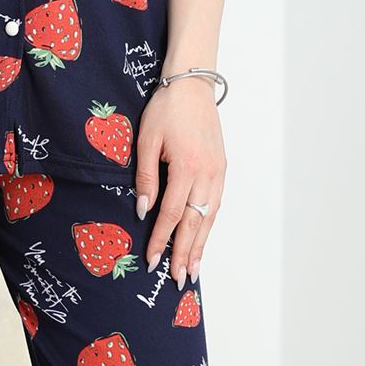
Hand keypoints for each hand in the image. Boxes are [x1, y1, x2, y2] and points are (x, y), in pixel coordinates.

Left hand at [133, 77, 225, 283]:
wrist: (193, 85)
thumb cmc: (166, 109)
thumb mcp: (147, 140)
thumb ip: (145, 177)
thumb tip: (143, 210)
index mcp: (186, 167)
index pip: (171, 214)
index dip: (161, 240)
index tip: (151, 260)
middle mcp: (207, 174)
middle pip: (195, 223)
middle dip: (185, 253)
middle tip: (179, 279)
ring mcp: (218, 173)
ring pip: (209, 218)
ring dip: (201, 246)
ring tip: (193, 270)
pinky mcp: (221, 169)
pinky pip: (216, 205)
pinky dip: (209, 226)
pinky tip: (203, 240)